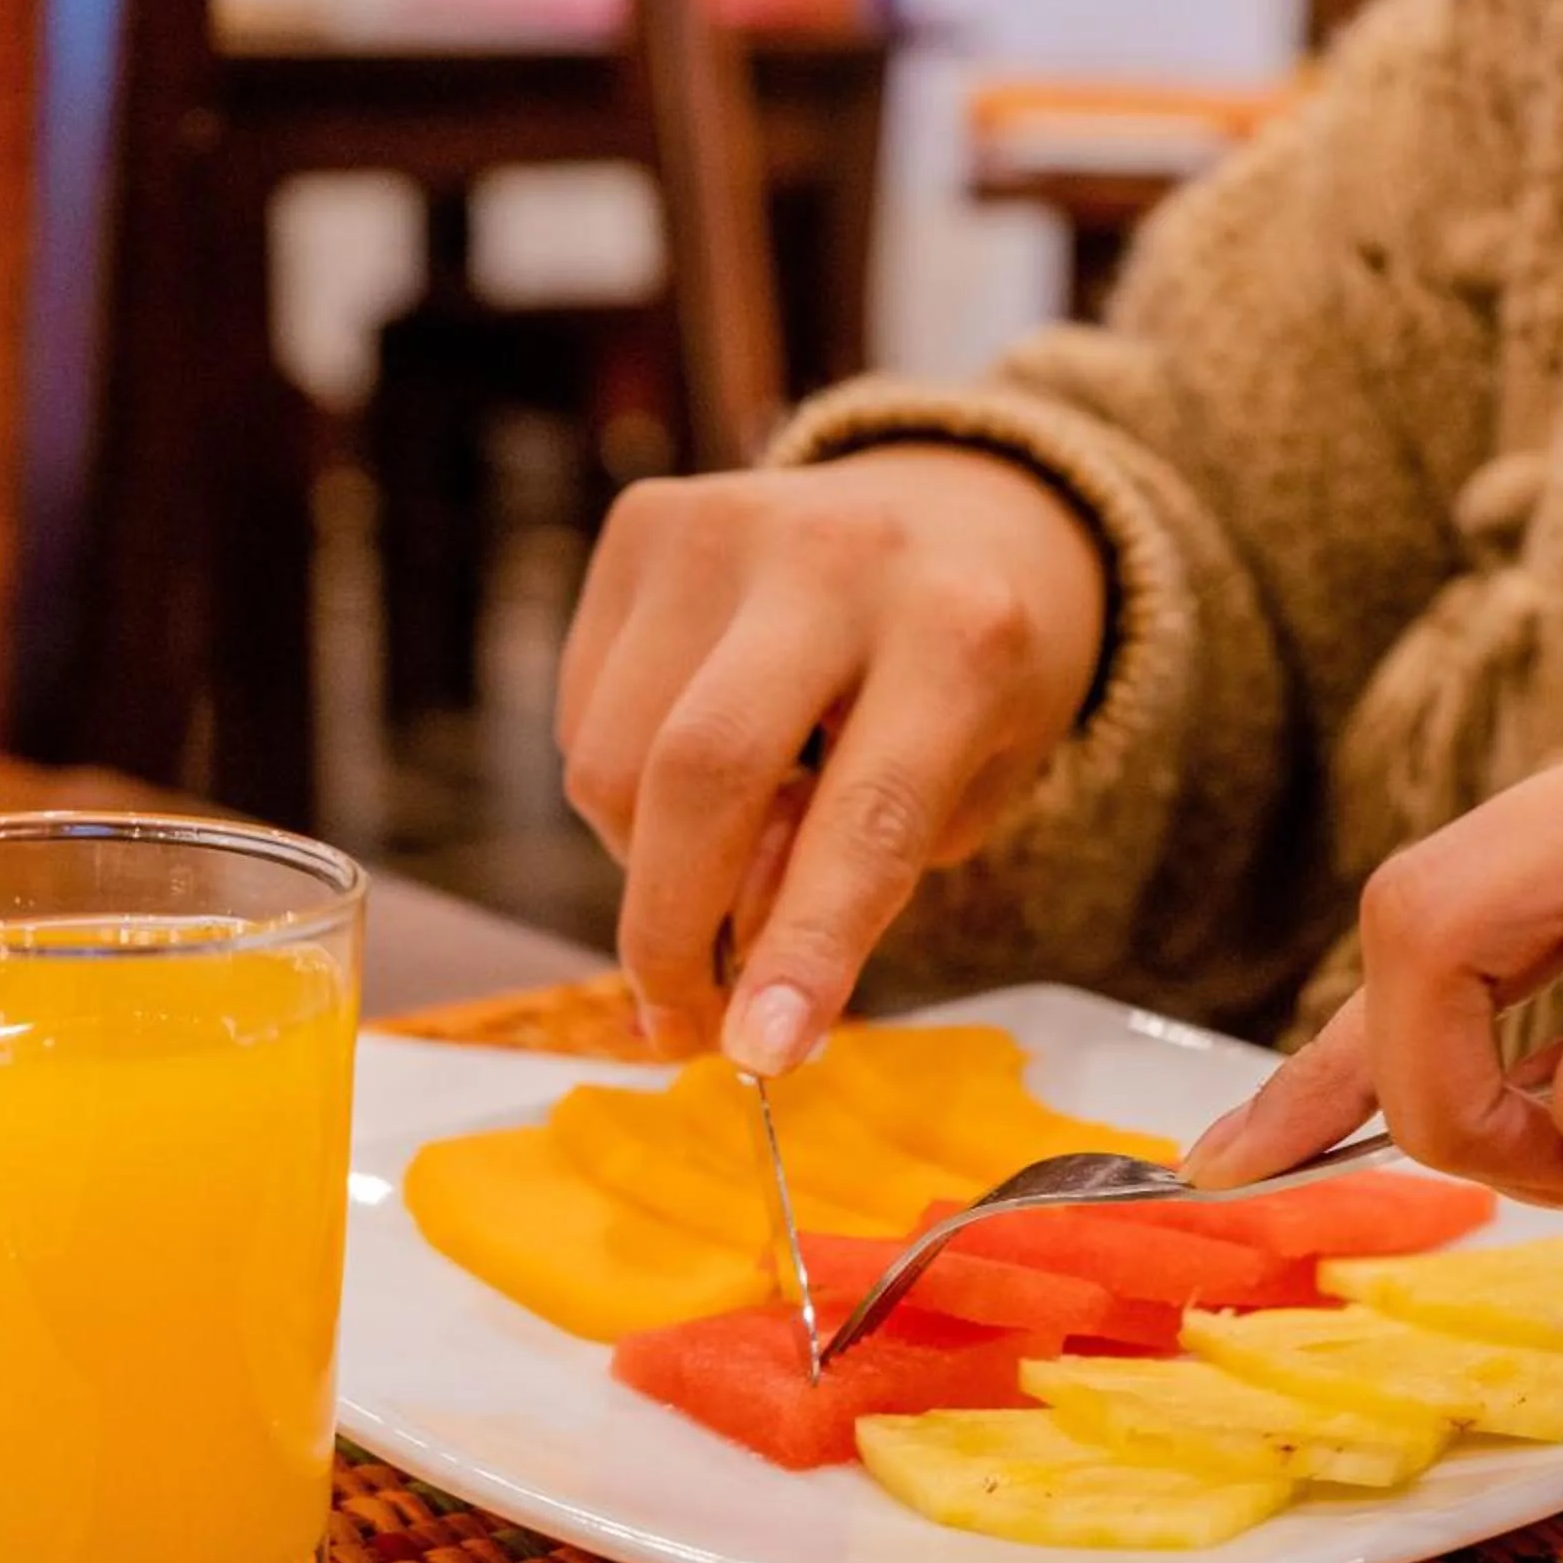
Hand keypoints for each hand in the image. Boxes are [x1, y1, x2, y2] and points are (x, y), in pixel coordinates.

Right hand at [558, 446, 1107, 1070]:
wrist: (966, 508)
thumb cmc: (980, 677)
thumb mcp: (976, 783)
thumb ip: (862, 864)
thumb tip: (728, 941)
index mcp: (964, 635)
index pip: (869, 818)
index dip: (808, 947)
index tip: (760, 1053)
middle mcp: (839, 559)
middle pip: (699, 774)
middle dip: (672, 929)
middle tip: (685, 1020)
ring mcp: (727, 523)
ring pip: (613, 757)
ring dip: (649, 858)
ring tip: (731, 853)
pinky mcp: (646, 519)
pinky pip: (582, 713)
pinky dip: (625, 784)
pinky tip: (704, 763)